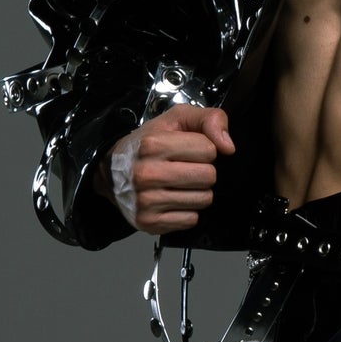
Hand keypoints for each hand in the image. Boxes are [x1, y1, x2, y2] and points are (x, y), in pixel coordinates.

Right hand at [105, 102, 234, 233]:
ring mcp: (146, 201)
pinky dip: (187, 211)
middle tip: (185, 168)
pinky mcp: (149, 222)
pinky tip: (172, 199)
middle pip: (208, 176)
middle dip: (203, 171)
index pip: (209, 149)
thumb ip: (209, 119)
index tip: (188, 150)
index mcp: (153, 145)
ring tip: (178, 184)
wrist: (111, 172)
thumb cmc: (148, 144)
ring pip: (203, 199)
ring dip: (197, 192)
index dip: (203, 149)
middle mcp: (146, 173)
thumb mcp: (176, 120)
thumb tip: (228, 147)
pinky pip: (191, 219)